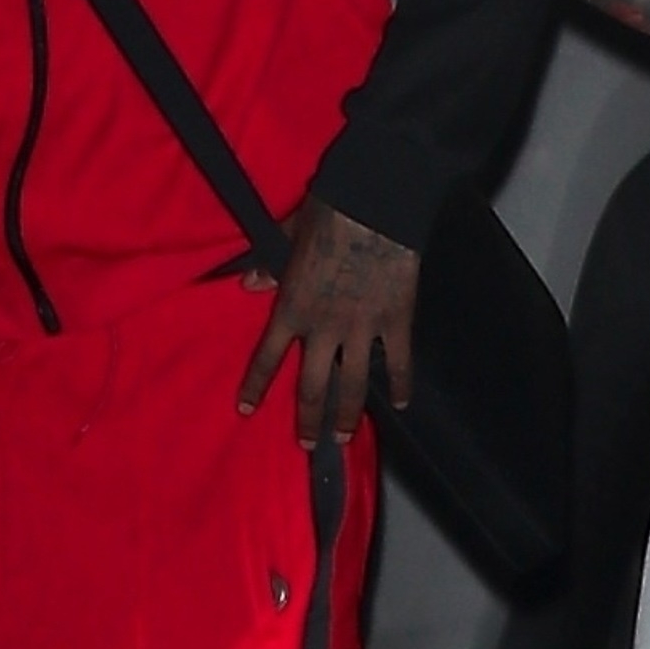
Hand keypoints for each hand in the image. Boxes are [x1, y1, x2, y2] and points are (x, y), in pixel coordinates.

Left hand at [238, 196, 419, 447]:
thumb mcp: (286, 236)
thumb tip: (248, 284)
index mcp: (292, 307)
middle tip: (308, 444)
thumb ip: (269, 266)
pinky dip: (401, 384)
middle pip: (312, 386)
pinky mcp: (396, 321)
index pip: (268, 357)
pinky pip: (398, 362)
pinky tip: (403, 403)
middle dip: (308, 419)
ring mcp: (361, 329)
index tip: (247, 410)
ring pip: (352, 385)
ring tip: (344, 436)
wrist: (376, 204)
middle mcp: (323, 328)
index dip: (256, 386)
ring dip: (347, 415)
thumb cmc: (328, 212)